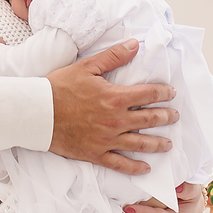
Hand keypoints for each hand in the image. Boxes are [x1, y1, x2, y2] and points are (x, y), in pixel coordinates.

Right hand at [46, 39, 178, 174]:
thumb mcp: (87, 66)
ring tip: (168, 144)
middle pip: (149, 120)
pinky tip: (145, 168)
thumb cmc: (59, 87)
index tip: (171, 93)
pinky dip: (134, 167)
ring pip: (139, 144)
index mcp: (115, 98)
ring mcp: (107, 140)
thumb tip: (135, 44)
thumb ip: (113, 56)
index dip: (163, 93)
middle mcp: (115, 121)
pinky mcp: (95, 154)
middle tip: (175, 116)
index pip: (148, 95)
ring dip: (157, 144)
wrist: (37, 112)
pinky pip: (120, 164)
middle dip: (166, 117)